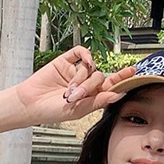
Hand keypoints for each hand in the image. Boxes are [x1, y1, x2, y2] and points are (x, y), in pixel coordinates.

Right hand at [15, 46, 136, 127]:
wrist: (30, 104)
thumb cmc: (53, 111)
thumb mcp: (80, 110)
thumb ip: (99, 101)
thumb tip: (120, 94)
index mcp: (92, 96)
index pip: (111, 86)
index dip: (122, 79)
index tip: (133, 72)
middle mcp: (86, 83)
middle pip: (99, 78)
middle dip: (89, 87)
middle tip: (75, 96)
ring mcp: (76, 71)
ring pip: (90, 68)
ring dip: (80, 79)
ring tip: (67, 91)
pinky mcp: (66, 61)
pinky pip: (80, 53)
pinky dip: (85, 55)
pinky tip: (85, 61)